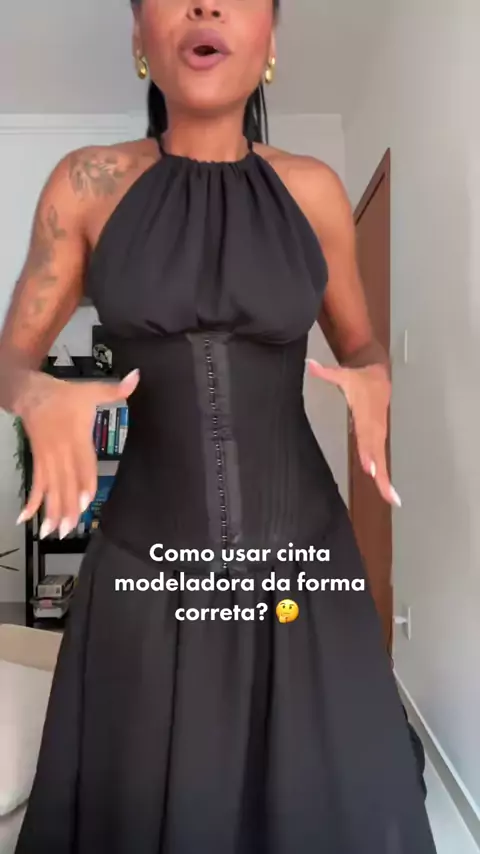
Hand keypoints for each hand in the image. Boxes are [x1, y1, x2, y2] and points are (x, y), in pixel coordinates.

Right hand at [16, 369, 139, 536]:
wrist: (31, 393)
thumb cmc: (64, 395)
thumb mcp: (90, 389)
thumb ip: (115, 390)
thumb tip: (137, 377)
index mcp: (75, 437)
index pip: (83, 463)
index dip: (84, 482)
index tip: (86, 501)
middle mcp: (61, 451)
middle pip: (65, 482)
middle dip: (67, 506)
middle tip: (69, 529)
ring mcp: (48, 459)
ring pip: (51, 488)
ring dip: (52, 510)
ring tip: (53, 532)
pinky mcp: (39, 461)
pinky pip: (36, 484)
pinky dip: (32, 501)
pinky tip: (26, 518)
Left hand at [306, 359, 400, 506]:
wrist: (379, 371)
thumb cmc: (359, 376)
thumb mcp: (342, 373)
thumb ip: (326, 372)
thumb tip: (309, 365)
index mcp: (366, 413)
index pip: (367, 434)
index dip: (368, 450)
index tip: (368, 467)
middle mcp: (374, 426)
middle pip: (377, 451)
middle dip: (379, 470)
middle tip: (383, 490)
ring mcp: (378, 433)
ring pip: (382, 458)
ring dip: (385, 478)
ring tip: (390, 497)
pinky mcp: (379, 437)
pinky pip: (381, 458)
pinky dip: (384, 475)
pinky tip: (386, 491)